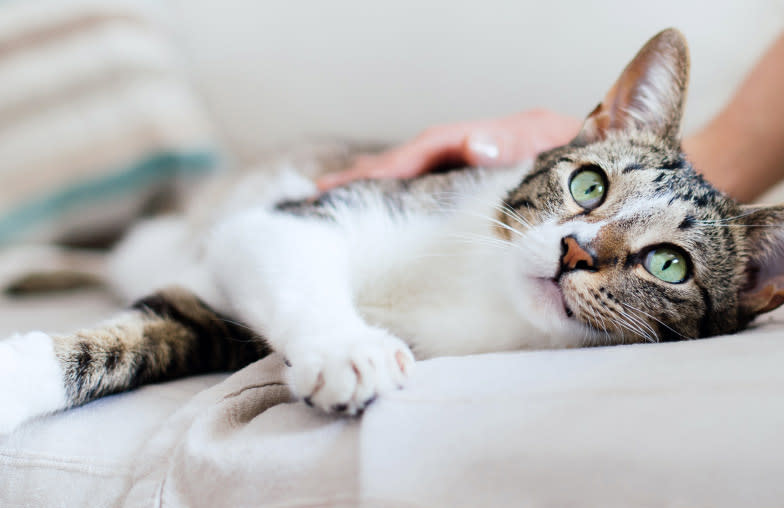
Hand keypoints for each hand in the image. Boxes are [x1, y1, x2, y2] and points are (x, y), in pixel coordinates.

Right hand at [317, 109, 580, 190]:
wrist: (631, 180)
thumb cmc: (602, 168)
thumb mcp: (564, 149)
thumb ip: (519, 144)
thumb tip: (471, 144)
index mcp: (499, 137)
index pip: (436, 145)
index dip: (397, 161)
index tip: (360, 179)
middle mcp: (486, 147)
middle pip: (418, 155)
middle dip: (372, 171)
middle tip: (326, 192)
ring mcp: (484, 167)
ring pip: (424, 172)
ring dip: (382, 184)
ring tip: (339, 200)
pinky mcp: (487, 188)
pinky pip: (440, 189)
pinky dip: (408, 196)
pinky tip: (386, 209)